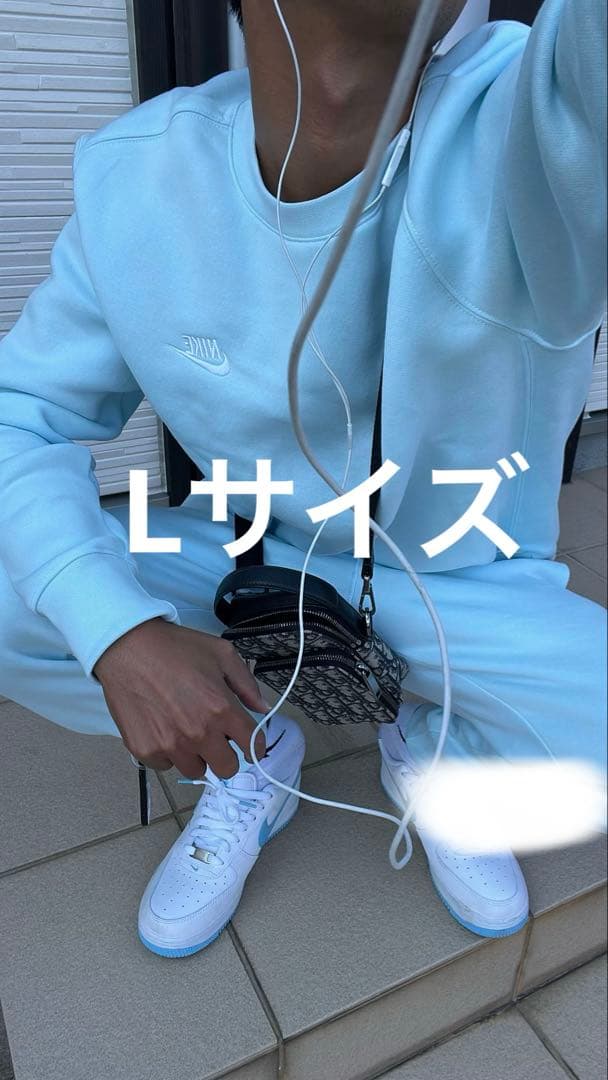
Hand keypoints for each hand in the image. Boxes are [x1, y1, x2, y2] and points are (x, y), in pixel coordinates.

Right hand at [93, 618, 266, 778]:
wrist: (128, 648)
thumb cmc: (176, 648)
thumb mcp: (221, 654)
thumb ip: (246, 684)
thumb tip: (263, 708)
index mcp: (222, 710)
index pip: (252, 746)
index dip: (254, 746)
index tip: (250, 745)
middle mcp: (199, 733)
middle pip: (227, 768)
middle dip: (226, 755)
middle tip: (216, 739)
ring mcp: (170, 745)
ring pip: (196, 771)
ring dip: (197, 756)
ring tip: (186, 731)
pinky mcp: (145, 750)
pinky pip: (165, 765)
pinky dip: (168, 754)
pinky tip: (163, 730)